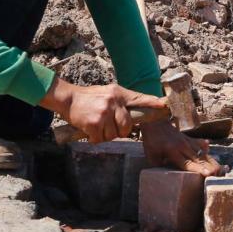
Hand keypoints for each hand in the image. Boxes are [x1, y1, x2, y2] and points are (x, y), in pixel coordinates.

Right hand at [40, 77, 165, 143]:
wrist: (68, 98)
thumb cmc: (89, 98)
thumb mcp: (108, 93)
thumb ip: (122, 101)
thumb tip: (135, 114)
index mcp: (119, 93)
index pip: (139, 98)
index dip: (152, 103)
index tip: (164, 106)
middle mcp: (113, 101)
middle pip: (127, 125)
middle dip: (120, 130)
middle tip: (109, 126)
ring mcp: (104, 112)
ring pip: (114, 134)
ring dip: (105, 134)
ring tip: (96, 125)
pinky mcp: (95, 123)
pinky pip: (101, 139)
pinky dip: (95, 138)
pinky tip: (89, 130)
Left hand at [141, 120, 224, 176]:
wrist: (155, 120)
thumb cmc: (152, 139)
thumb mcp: (150, 155)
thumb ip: (158, 166)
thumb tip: (162, 177)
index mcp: (173, 151)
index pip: (188, 163)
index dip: (199, 169)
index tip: (208, 174)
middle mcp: (183, 146)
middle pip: (199, 158)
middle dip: (210, 167)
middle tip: (220, 175)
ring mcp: (188, 141)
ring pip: (202, 152)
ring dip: (212, 161)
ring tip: (221, 169)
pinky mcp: (190, 138)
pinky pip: (200, 144)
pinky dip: (206, 149)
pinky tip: (211, 152)